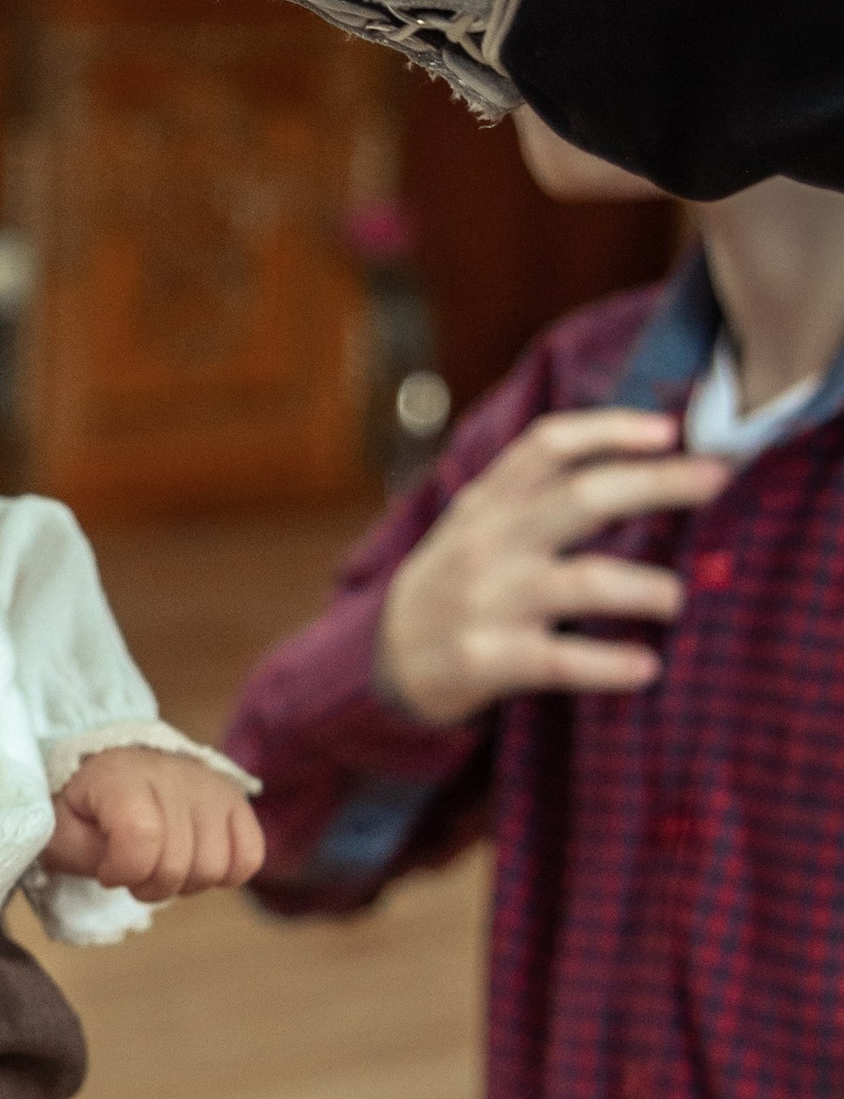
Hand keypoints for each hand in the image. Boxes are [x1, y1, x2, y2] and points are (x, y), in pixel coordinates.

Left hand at [45, 749, 263, 899]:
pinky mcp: (235, 800)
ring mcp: (209, 786)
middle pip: (179, 865)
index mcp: (121, 777)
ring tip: (161, 863)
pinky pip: (250, 857)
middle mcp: (173, 774)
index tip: (106, 870)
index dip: (122, 871)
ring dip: (184, 882)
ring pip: (215, 868)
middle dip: (148, 885)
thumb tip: (115, 866)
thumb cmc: (81, 805)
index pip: (141, 839)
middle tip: (131, 870)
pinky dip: (223, 873)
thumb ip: (74, 848)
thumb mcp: (56, 826)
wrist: (108, 767)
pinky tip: (193, 861)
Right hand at [375, 408, 726, 725]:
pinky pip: (560, 660)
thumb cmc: (456, 582)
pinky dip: (609, 665)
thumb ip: (536, 491)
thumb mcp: (476, 523)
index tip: (668, 430)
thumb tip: (641, 455)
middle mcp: (488, 543)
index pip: (547, 444)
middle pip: (581, 497)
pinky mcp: (485, 660)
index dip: (610, 429)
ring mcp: (486, 601)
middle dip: (656, 483)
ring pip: (583, 582)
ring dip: (646, 588)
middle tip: (716, 479)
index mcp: (487, 502)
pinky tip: (646, 668)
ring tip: (677, 598)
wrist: (383, 659)